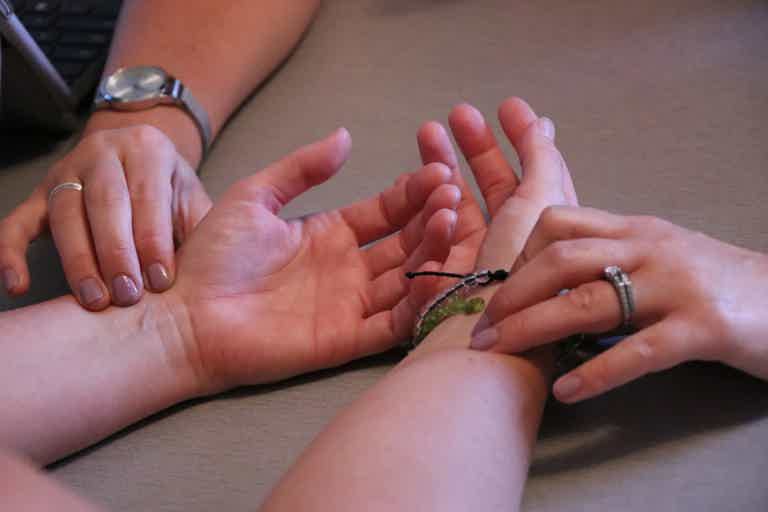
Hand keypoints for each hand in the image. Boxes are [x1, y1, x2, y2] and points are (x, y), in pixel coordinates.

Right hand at [0, 125, 210, 309]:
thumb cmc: (170, 188)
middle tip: (127, 297)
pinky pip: (19, 222)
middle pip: (104, 203)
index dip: (153, 241)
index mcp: (147, 149)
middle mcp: (103, 152)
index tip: (160, 282)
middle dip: (115, 253)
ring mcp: (67, 170)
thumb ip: (199, 226)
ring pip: (65, 213)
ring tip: (94, 300)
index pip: (148, 197)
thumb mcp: (192, 196)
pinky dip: (11, 253)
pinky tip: (16, 286)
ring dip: (78, 261)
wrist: (138, 155)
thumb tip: (209, 270)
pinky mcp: (39, 194)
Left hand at [166, 128, 459, 391]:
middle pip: (406, 242)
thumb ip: (300, 168)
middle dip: (433, 218)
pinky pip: (392, 324)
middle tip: (453, 195)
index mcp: (331, 234)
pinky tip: (434, 273)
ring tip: (448, 222)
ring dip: (433, 252)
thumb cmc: (213, 257)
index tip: (439, 170)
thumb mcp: (255, 197)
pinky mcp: (345, 340)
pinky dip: (417, 303)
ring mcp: (350, 305)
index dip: (414, 192)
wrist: (182, 315)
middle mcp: (349, 269)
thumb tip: (345, 135)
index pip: (387, 211)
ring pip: (408, 279)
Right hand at [410, 97, 576, 302]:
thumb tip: (544, 124)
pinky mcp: (441, 280)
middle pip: (494, 188)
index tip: (505, 105)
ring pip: (459, 205)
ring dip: (442, 166)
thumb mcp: (541, 208)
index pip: (535, 174)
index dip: (521, 138)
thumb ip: (541, 163)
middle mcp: (513, 247)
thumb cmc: (521, 276)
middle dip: (475, 147)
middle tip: (455, 114)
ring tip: (427, 132)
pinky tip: (414, 181)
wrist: (485, 347)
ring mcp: (475, 263)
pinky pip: (431, 234)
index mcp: (547, 232)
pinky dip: (423, 204)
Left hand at [472, 205, 767, 401]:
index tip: (500, 289)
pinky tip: (567, 390)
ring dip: (535, 326)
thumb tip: (546, 283)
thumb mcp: (657, 255)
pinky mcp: (704, 327)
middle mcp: (649, 248)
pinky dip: (598, 372)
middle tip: (482, 327)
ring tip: (501, 351)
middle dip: (513, 293)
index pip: (559, 223)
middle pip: (562, 258)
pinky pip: (640, 352)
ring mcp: (677, 286)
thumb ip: (608, 258)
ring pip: (592, 300)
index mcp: (634, 229)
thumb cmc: (714, 282)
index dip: (519, 254)